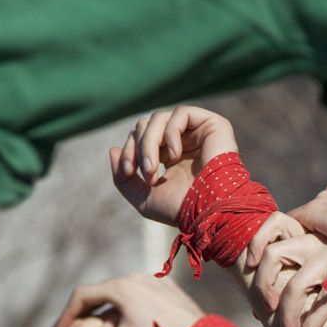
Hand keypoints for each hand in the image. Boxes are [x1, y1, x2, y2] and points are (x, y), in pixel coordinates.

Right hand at [51, 273, 206, 326]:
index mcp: (122, 287)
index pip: (83, 295)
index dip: (67, 314)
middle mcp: (136, 277)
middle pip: (100, 293)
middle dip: (85, 315)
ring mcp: (153, 280)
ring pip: (120, 295)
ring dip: (106, 313)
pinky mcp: (166, 288)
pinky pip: (139, 296)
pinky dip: (126, 309)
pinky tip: (123, 326)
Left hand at [109, 106, 238, 226]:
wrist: (210, 212)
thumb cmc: (182, 209)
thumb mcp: (143, 198)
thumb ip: (123, 177)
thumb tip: (113, 150)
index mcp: (171, 156)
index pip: (140, 138)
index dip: (129, 151)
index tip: (127, 172)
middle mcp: (185, 141)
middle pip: (145, 125)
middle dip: (138, 147)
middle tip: (144, 172)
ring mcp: (198, 132)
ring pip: (158, 118)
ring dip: (149, 143)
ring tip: (153, 168)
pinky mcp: (213, 124)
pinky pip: (180, 114)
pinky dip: (170, 134)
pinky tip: (175, 156)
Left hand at [249, 230, 326, 326]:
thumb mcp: (322, 276)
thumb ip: (297, 279)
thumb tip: (261, 308)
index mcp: (312, 234)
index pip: (276, 222)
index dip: (256, 241)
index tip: (248, 266)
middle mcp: (322, 240)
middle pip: (274, 254)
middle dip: (262, 286)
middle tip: (266, 310)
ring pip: (294, 286)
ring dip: (286, 318)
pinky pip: (319, 306)